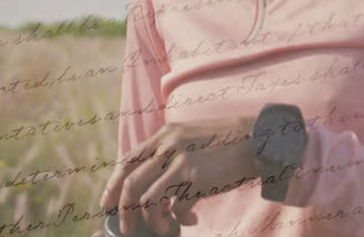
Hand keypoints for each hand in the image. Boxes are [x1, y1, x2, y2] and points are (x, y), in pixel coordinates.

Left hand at [100, 114, 259, 234]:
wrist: (256, 139)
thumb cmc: (225, 142)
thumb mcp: (191, 136)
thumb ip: (170, 150)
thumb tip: (151, 178)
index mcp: (165, 135)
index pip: (127, 160)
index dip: (113, 185)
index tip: (107, 204)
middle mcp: (168, 146)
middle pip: (131, 183)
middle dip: (124, 210)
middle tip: (127, 227)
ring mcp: (181, 162)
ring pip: (148, 200)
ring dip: (151, 221)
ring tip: (162, 229)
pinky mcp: (197, 179)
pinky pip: (177, 209)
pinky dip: (181, 220)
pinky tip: (192, 219)